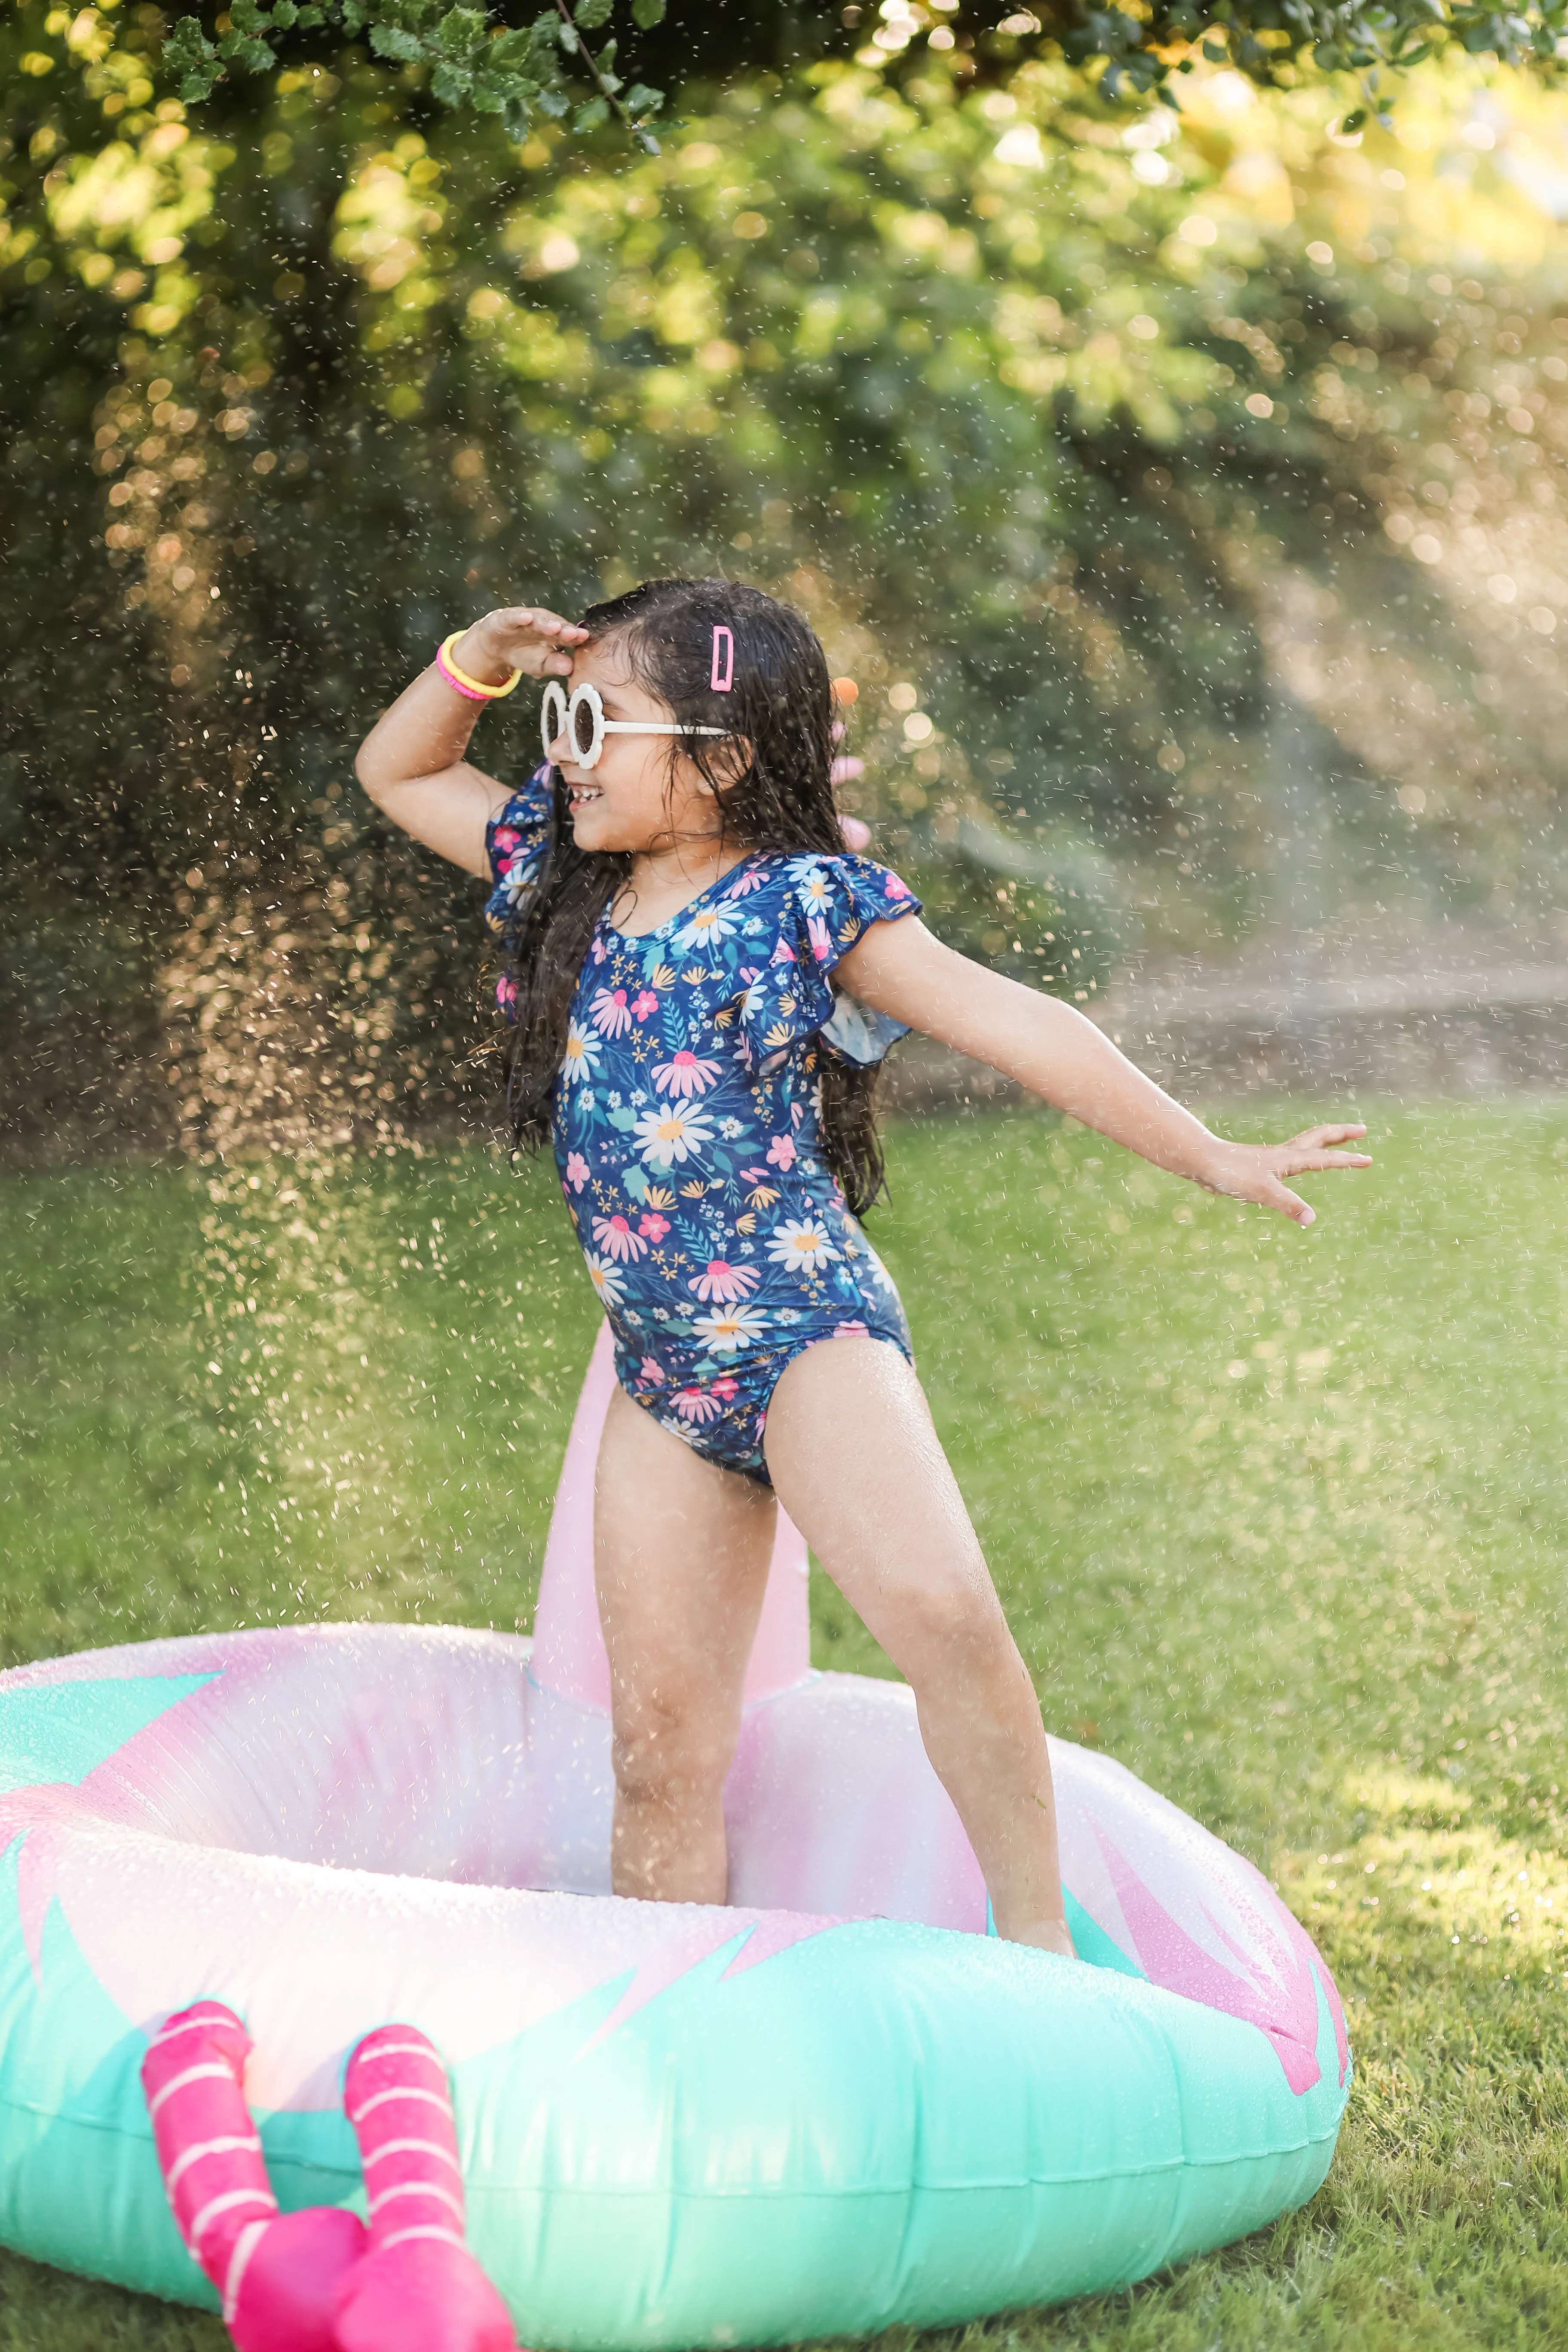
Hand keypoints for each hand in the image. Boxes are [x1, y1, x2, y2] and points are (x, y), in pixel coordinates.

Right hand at [451, 603, 588, 687]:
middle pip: (556, 625)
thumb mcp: (540, 665)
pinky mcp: (508, 618)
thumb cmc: (525, 655)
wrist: (497, 648)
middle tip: (575, 634)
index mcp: (556, 635)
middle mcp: (544, 624)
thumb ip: (554, 665)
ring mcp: (527, 619)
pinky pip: (515, 617)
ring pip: (538, 620)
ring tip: (554, 628)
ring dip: (546, 623)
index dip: (576, 636)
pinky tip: (526, 618)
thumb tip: (570, 669)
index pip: (568, 635)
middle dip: (565, 629)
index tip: (584, 639)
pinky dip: (520, 617)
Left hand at [1199, 1123, 1370, 1228]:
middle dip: (1341, 1134)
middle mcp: (1283, 1156)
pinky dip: (1302, 1156)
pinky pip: (1289, 1158)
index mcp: (1289, 1159)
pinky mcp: (1260, 1167)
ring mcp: (1271, 1160)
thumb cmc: (1231, 1174)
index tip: (1368, 1159)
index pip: (1325, 1158)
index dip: (1347, 1159)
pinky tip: (1295, 1165)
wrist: (1202, 1163)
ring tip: (1336, 1143)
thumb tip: (1311, 1220)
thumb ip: (1288, 1204)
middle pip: (1319, 1138)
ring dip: (1323, 1142)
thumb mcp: (1262, 1192)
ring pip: (1304, 1146)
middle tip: (1362, 1130)